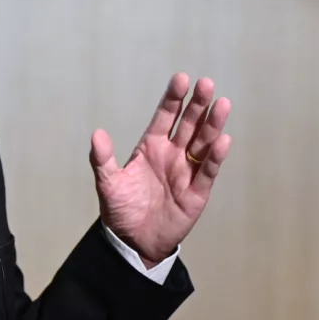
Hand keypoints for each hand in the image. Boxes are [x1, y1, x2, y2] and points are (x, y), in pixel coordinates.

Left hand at [89, 73, 232, 264]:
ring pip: (203, 143)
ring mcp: (186, 172)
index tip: (181, 78)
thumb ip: (102, 159)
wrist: (133, 241)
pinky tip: (222, 140)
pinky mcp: (197, 193)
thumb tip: (97, 134)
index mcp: (150, 147)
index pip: (164, 117)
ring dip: (212, 125)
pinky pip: (208, 172)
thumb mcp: (107, 183)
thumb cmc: (121, 209)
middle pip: (188, 125)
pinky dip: (215, 157)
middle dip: (197, 105)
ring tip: (222, 104)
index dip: (173, 99)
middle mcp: (172, 155)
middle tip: (206, 84)